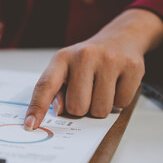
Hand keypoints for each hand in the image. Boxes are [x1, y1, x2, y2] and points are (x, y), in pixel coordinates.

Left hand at [24, 9, 162, 130]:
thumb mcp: (67, 69)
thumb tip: (60, 110)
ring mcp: (110, 60)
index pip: (45, 85)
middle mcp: (85, 55)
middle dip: (81, 109)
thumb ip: (57, 91)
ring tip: (102, 89)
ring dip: (100, 107)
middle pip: (77, 107)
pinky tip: (117, 84)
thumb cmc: (89, 60)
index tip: (30, 125)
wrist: (121, 37)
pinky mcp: (132, 67)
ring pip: (100, 109)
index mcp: (63, 58)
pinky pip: (122, 103)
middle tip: (87, 94)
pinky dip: (119, 101)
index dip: (37, 108)